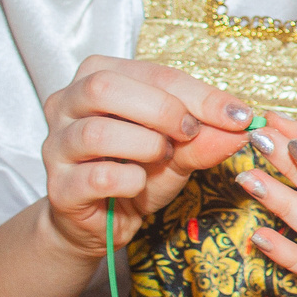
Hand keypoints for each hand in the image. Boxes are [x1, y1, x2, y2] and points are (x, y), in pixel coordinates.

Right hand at [40, 57, 252, 258]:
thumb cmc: (137, 172)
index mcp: (97, 77)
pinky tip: (138, 184)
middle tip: (191, 132)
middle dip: (162, 109)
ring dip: (146, 146)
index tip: (238, 116)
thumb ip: (204, 138)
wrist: (103, 223)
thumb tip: (240, 130)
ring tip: (163, 157)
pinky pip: (98, 176)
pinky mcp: (59, 186)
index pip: (151, 73)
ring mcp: (56, 145)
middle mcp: (66, 104)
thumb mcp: (179, 150)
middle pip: (105, 87)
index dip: (199, 94)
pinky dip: (131, 181)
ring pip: (96, 132)